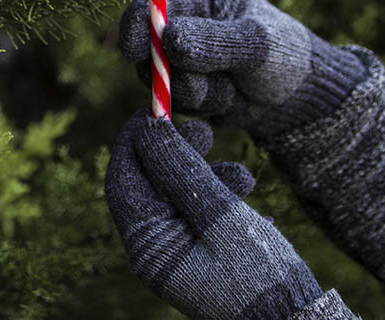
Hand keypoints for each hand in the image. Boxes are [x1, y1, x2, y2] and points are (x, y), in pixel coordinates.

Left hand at [105, 112, 322, 319]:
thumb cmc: (261, 278)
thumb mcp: (222, 216)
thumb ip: (182, 172)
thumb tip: (149, 129)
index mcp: (147, 247)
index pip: (123, 178)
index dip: (138, 139)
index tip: (158, 107)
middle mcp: (153, 251)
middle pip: (148, 183)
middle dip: (174, 151)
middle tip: (204, 127)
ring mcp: (176, 253)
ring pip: (177, 195)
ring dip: (205, 174)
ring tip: (245, 177)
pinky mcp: (200, 253)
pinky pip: (198, 212)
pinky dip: (219, 195)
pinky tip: (249, 194)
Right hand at [119, 0, 367, 136]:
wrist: (303, 98)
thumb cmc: (286, 54)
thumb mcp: (256, 43)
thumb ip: (213, 41)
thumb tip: (168, 40)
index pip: (152, 3)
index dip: (136, 24)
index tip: (133, 51)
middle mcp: (184, 20)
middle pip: (146, 45)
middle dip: (170, 70)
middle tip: (199, 85)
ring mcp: (182, 55)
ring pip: (160, 78)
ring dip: (195, 91)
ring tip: (230, 88)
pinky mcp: (184, 84)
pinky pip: (175, 100)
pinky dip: (204, 104)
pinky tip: (230, 97)